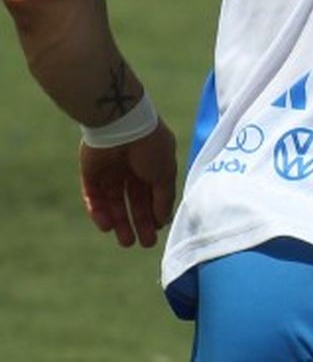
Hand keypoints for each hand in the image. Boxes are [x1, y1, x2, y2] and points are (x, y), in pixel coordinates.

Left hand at [80, 118, 177, 247]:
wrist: (121, 125)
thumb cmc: (151, 147)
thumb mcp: (165, 173)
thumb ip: (164, 197)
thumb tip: (164, 220)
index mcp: (153, 165)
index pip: (154, 194)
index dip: (155, 213)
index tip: (158, 231)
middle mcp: (133, 169)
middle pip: (135, 201)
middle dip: (140, 222)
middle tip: (144, 244)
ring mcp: (111, 172)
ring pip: (114, 202)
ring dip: (120, 222)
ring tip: (126, 241)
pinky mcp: (91, 174)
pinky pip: (95, 197)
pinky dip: (99, 212)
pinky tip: (107, 226)